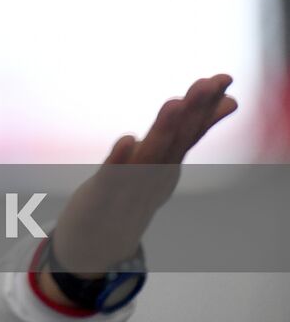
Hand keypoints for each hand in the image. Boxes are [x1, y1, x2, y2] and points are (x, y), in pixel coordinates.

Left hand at [41, 74, 236, 292]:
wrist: (98, 243)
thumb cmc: (128, 196)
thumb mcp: (156, 164)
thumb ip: (174, 138)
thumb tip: (188, 120)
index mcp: (166, 163)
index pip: (190, 130)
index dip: (206, 105)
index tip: (224, 78)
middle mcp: (155, 173)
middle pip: (176, 138)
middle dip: (194, 109)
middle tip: (211, 81)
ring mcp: (131, 184)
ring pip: (151, 154)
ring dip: (164, 129)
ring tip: (175, 102)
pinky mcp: (103, 193)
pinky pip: (113, 173)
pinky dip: (121, 157)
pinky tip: (128, 138)